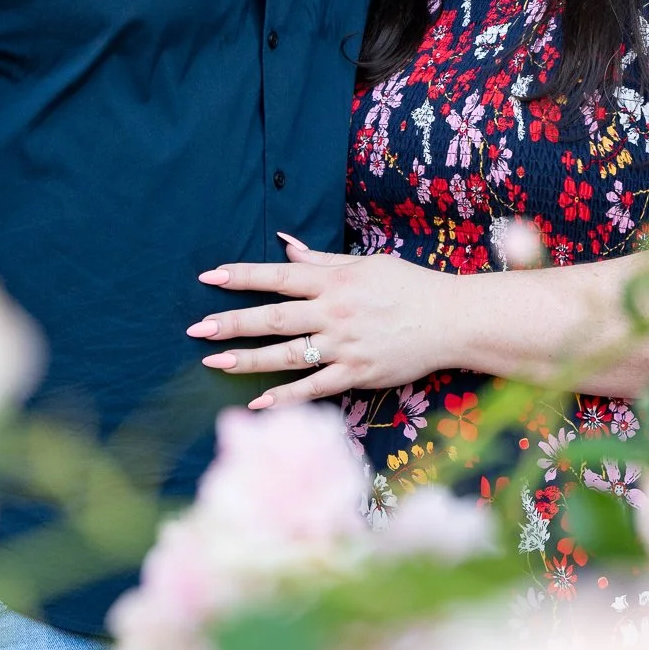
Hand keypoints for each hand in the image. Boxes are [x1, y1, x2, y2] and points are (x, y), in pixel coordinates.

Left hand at [187, 235, 469, 408]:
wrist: (451, 320)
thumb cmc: (409, 287)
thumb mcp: (366, 265)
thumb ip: (322, 262)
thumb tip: (286, 247)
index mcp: (335, 282)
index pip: (279, 277)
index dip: (243, 276)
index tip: (209, 277)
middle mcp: (335, 313)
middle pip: (275, 318)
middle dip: (233, 322)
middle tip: (197, 329)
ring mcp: (345, 346)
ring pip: (288, 354)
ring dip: (248, 359)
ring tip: (214, 361)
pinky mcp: (357, 374)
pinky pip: (315, 387)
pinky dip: (285, 396)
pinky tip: (257, 402)